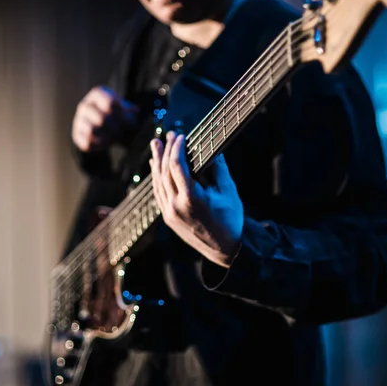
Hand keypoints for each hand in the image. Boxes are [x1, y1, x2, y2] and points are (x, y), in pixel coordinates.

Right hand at [72, 86, 138, 152]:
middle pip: (102, 119)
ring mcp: (78, 120)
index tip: (132, 124)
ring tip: (116, 138)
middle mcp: (85, 105)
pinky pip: (87, 143)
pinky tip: (107, 143)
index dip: (123, 116)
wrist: (103, 126)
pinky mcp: (77, 135)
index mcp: (97, 94)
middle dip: (117, 129)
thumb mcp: (125, 109)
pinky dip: (100, 145)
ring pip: (92, 130)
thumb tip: (134, 111)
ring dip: (108, 137)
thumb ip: (131, 110)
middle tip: (123, 133)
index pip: (110, 103)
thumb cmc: (117, 115)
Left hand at [150, 131, 243, 267]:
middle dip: (166, 151)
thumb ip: (219, 169)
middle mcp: (176, 206)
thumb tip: (213, 149)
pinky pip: (158, 193)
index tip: (179, 135)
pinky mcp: (168, 218)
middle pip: (164, 172)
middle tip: (168, 135)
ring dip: (156, 162)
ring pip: (157, 183)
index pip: (177, 167)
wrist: (224, 250)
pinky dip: (156, 178)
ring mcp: (169, 213)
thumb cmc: (230, 220)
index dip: (176, 148)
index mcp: (191, 199)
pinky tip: (156, 166)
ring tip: (156, 144)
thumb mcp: (228, 192)